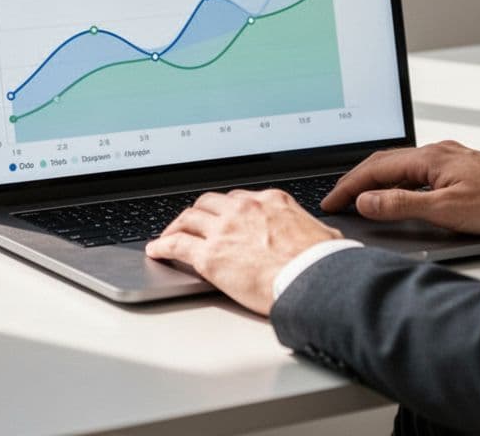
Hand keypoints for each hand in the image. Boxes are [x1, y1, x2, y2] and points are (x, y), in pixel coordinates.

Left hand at [146, 189, 341, 315]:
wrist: (313, 280)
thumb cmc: (322, 263)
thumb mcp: (322, 234)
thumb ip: (310, 231)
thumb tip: (323, 237)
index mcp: (271, 201)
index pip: (239, 199)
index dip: (226, 210)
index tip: (221, 218)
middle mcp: (244, 209)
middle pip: (209, 203)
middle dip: (198, 213)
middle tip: (191, 224)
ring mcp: (224, 229)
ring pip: (189, 218)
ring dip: (176, 226)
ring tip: (168, 236)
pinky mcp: (209, 254)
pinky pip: (176, 244)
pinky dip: (162, 245)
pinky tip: (157, 251)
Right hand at [321, 141, 479, 234]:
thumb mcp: (445, 210)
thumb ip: (401, 205)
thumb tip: (366, 201)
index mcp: (429, 158)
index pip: (375, 169)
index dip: (348, 186)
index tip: (331, 202)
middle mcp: (436, 152)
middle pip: (383, 162)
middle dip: (355, 180)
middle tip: (336, 199)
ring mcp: (448, 159)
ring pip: (399, 165)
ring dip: (375, 179)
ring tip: (358, 197)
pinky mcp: (458, 168)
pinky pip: (415, 170)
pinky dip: (395, 181)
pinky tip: (396, 192)